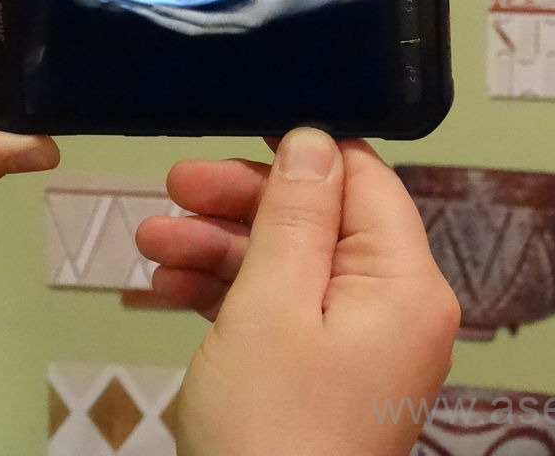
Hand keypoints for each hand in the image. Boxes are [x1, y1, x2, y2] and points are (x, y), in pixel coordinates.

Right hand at [136, 128, 459, 454]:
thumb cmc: (270, 425)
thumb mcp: (273, 302)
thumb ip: (296, 212)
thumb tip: (314, 136)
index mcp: (405, 282)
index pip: (366, 181)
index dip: (305, 150)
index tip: (242, 129)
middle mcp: (394, 307)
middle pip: (321, 222)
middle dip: (243, 203)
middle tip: (172, 186)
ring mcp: (358, 344)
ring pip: (291, 267)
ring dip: (221, 250)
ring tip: (149, 241)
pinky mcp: (323, 373)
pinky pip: (281, 313)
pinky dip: (228, 297)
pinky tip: (166, 290)